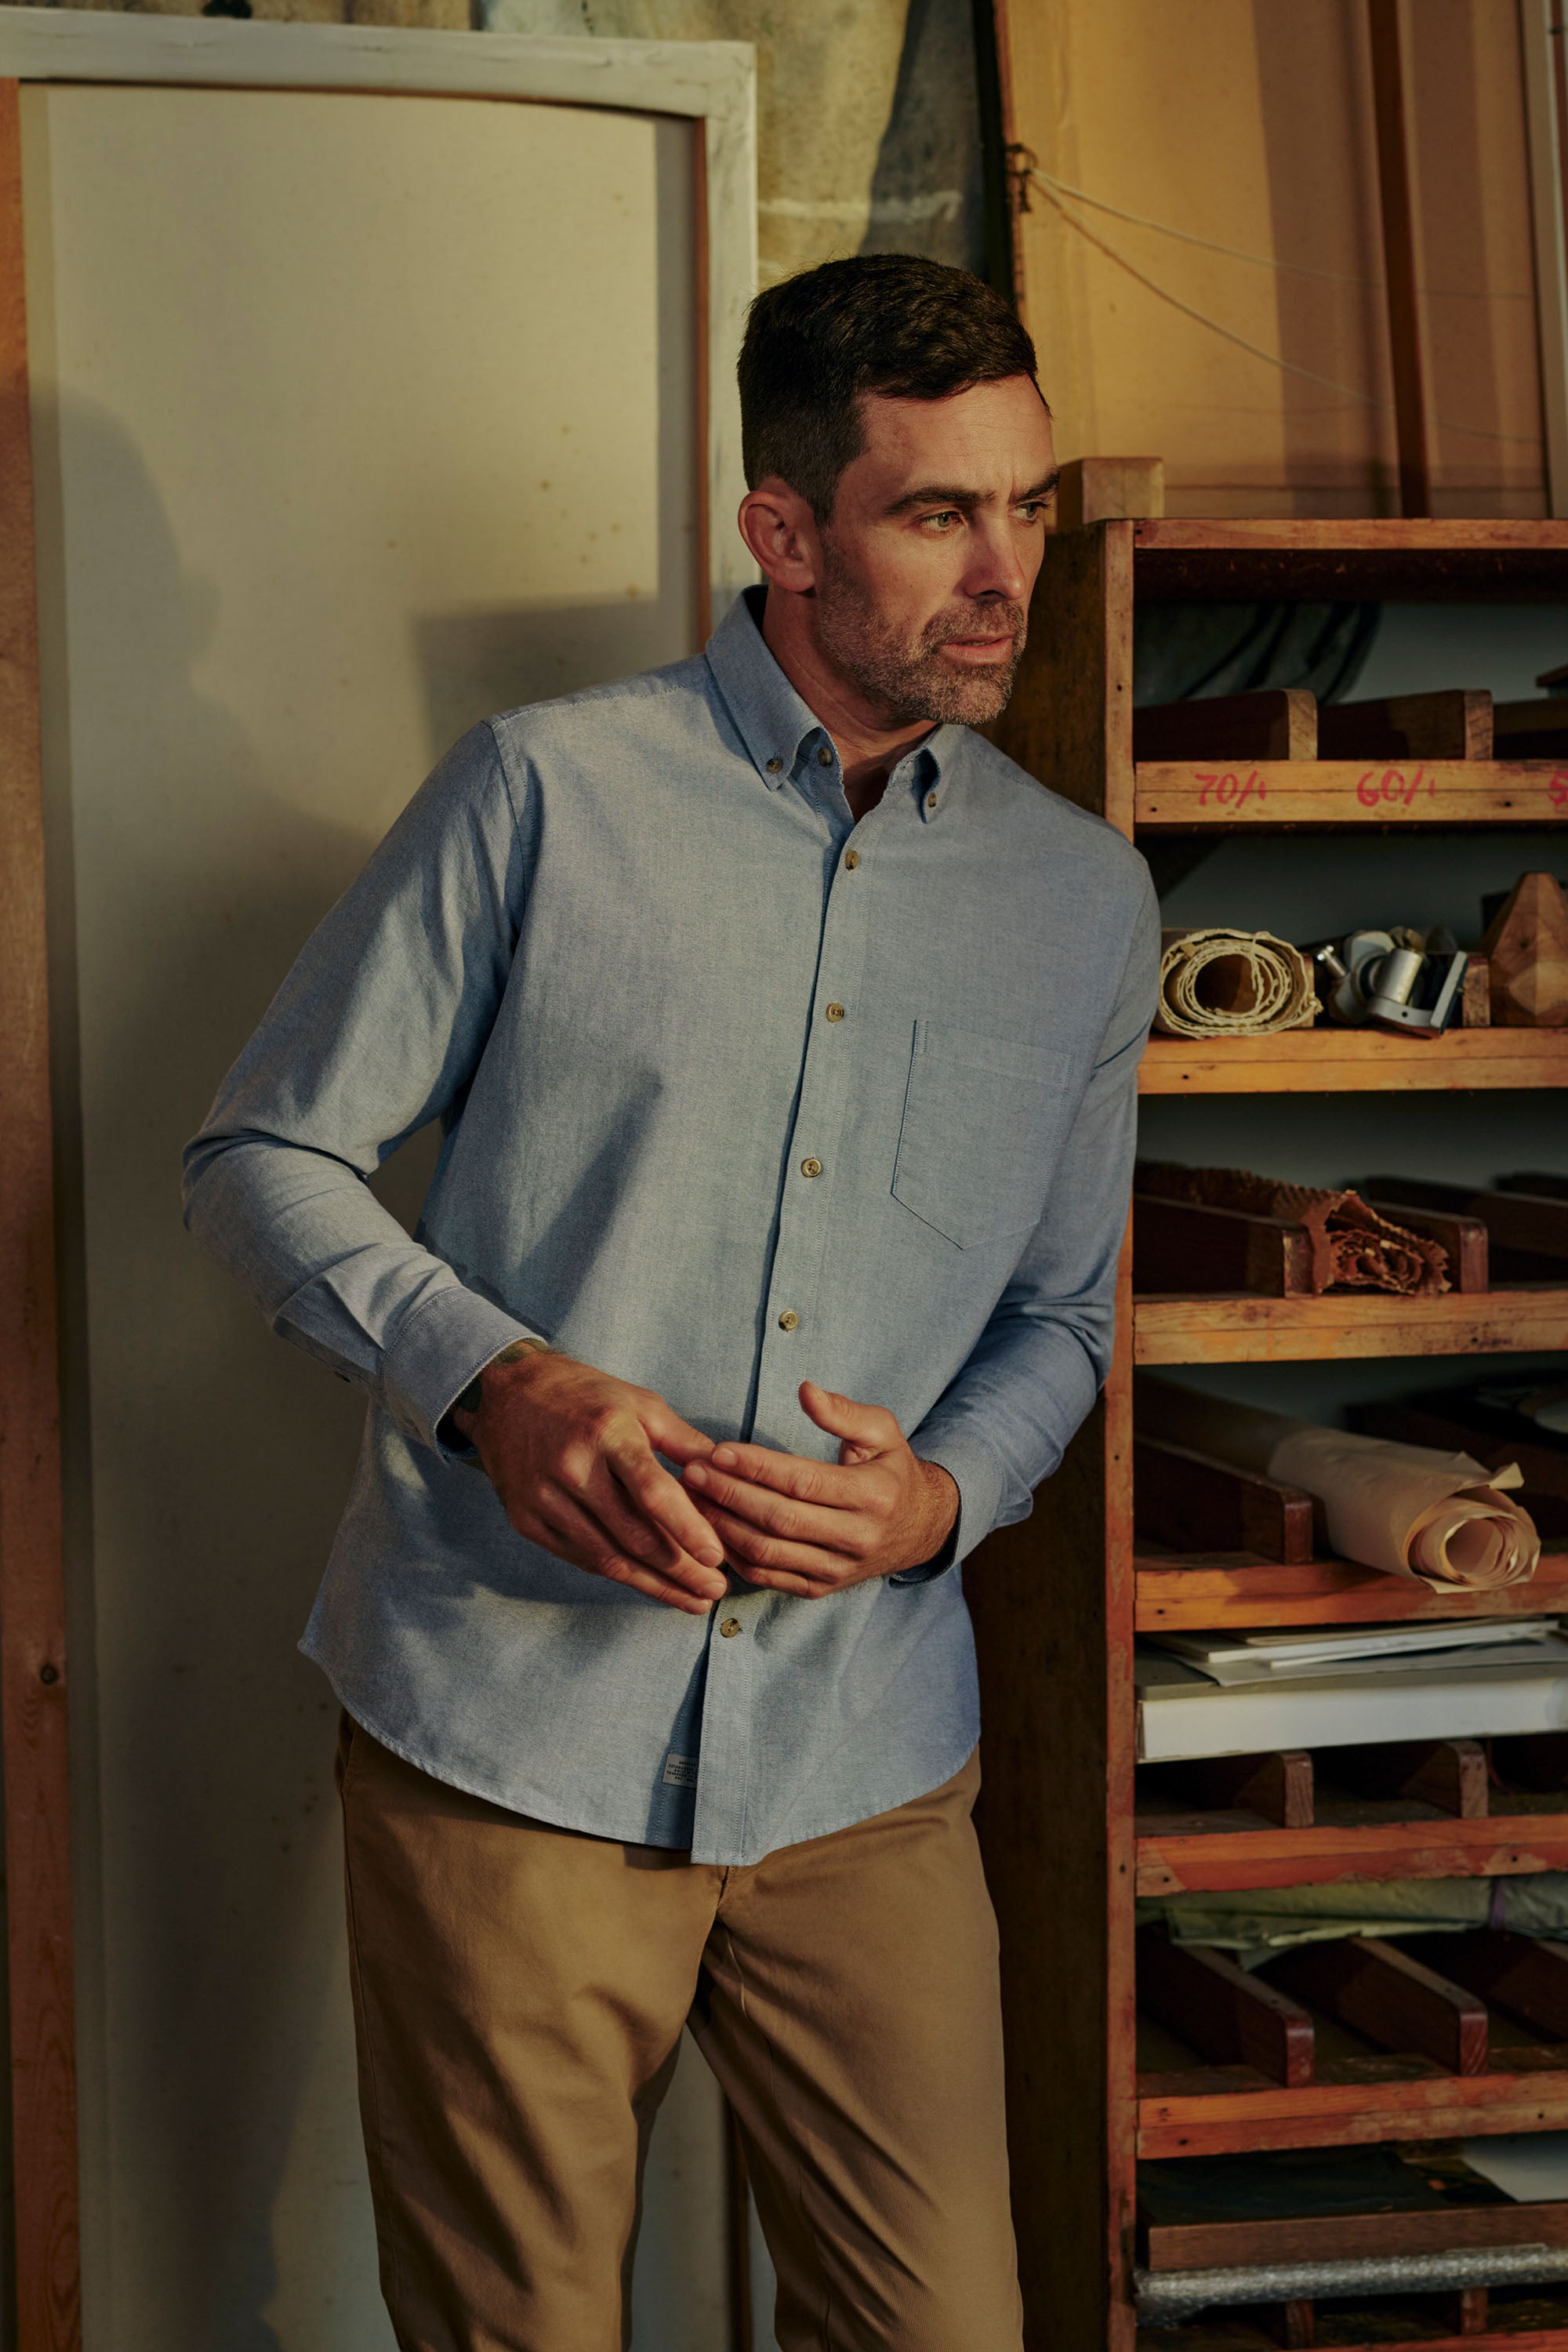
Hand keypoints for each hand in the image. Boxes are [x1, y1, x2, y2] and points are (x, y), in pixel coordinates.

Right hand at [453, 1351, 727, 1614]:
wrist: (506, 1394)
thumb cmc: (586, 1396)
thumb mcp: (640, 1403)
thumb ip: (685, 1442)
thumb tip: (729, 1477)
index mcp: (607, 1432)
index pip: (652, 1491)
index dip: (688, 1529)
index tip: (718, 1558)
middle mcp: (571, 1468)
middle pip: (633, 1535)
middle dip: (681, 1570)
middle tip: (716, 1589)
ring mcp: (544, 1498)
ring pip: (608, 1557)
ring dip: (654, 1585)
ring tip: (692, 1599)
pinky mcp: (526, 1520)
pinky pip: (581, 1558)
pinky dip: (618, 1574)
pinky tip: (649, 1584)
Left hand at [680, 1379, 958, 1598]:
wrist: (920, 1529)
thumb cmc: (892, 1470)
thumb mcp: (883, 1432)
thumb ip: (844, 1412)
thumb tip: (805, 1390)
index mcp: (873, 1495)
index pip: (803, 1482)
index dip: (757, 1467)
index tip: (718, 1450)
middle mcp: (857, 1538)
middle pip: (779, 1519)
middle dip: (729, 1495)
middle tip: (692, 1472)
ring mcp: (837, 1569)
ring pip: (768, 1553)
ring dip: (722, 1526)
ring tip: (691, 1499)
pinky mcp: (821, 1589)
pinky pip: (768, 1577)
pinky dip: (734, 1556)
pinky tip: (710, 1530)